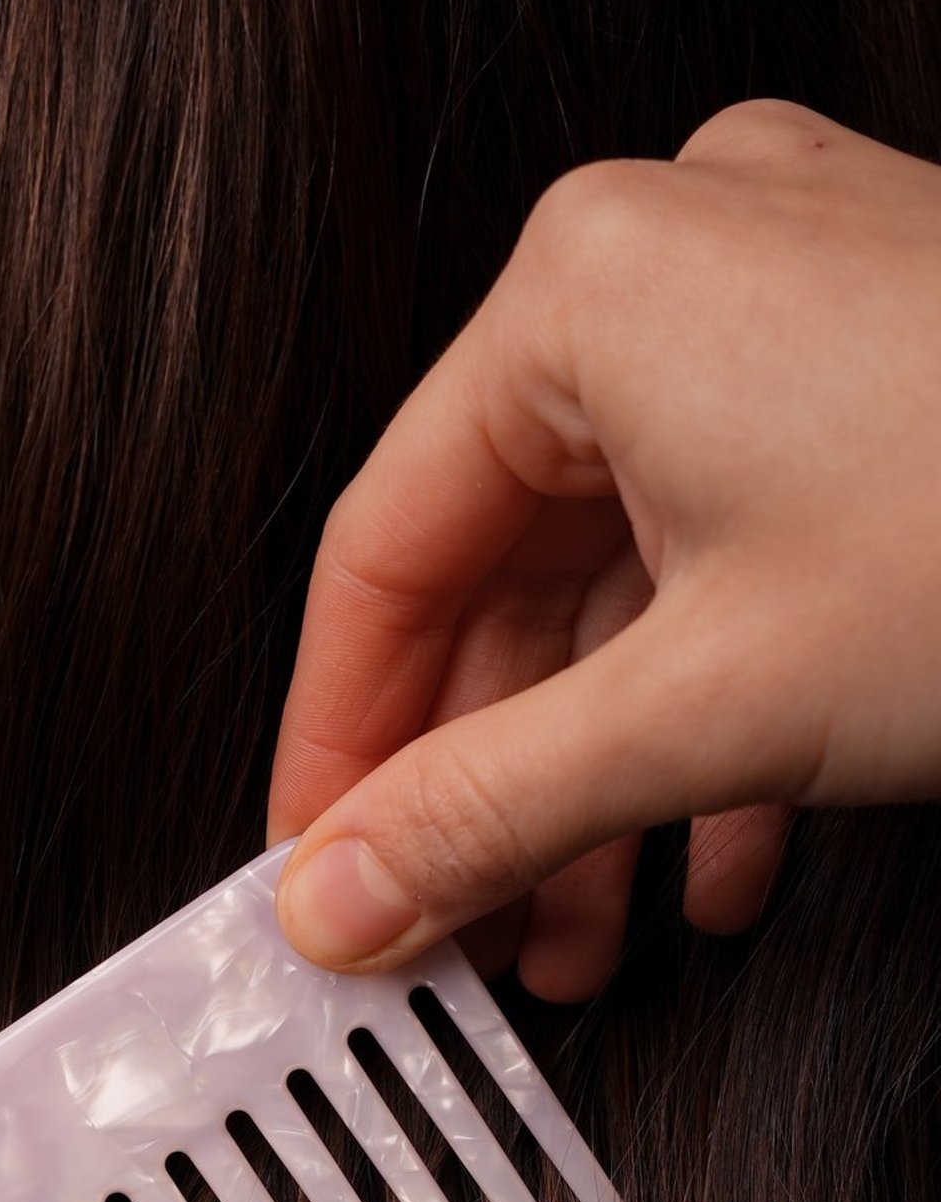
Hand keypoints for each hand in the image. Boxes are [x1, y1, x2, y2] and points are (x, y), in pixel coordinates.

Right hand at [267, 100, 940, 998]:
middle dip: (489, 789)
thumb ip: (487, 809)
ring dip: (602, 782)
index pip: (382, 552)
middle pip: (508, 577)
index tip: (317, 875)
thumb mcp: (708, 709)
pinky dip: (716, 714)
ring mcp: (791, 308)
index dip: (336, 745)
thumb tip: (335, 896)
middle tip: (453, 936)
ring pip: (629, 582)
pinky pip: (739, 554)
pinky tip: (724, 863)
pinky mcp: (883, 376)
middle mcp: (676, 265)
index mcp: (588, 291)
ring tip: (585, 936)